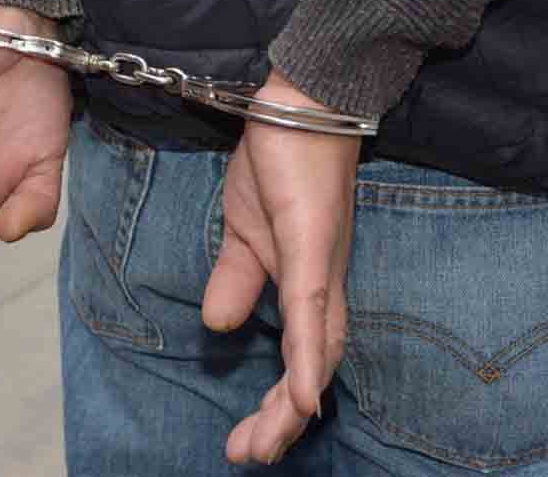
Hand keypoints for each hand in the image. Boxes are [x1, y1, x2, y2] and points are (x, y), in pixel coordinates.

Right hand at [201, 69, 360, 464]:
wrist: (299, 106)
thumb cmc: (279, 164)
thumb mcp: (243, 231)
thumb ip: (236, 279)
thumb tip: (220, 327)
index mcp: (309, 282)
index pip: (298, 355)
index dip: (275, 401)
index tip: (248, 439)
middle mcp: (326, 284)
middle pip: (312, 367)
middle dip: (279, 418)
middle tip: (249, 456)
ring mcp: (323, 267)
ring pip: (315, 352)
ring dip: (291, 404)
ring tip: (266, 445)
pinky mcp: (313, 245)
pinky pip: (311, 313)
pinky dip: (306, 360)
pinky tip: (301, 399)